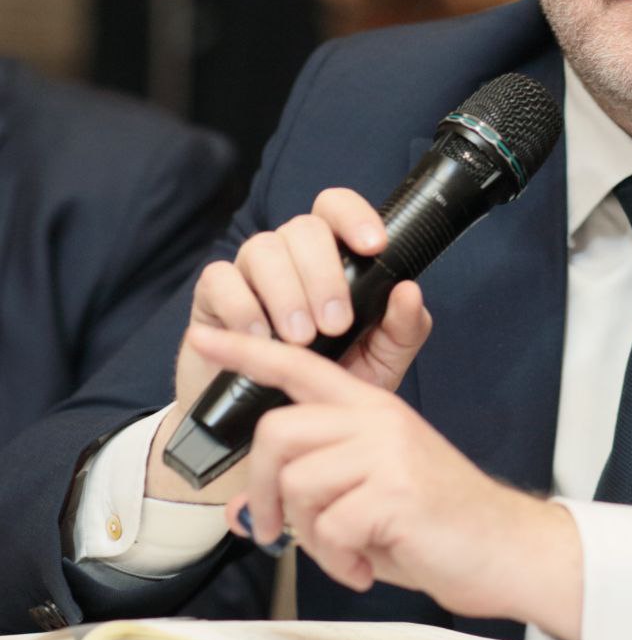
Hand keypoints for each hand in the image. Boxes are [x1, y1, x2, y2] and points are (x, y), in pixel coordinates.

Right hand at [147, 189, 431, 503]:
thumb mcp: (383, 361)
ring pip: (263, 248)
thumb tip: (409, 290)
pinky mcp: (213, 296)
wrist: (278, 430)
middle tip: (336, 325)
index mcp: (335, 254)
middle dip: (324, 275)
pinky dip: (241, 306)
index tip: (374, 246)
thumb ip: (403, 327)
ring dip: (286, 293)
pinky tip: (259, 337)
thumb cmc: (334, 381)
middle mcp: (292, 253)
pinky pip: (220, 278)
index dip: (355, 216)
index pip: (338, 208)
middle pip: (304, 228)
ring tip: (301, 339)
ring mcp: (250, 270)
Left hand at [189, 325, 583, 639]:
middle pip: (277, 432)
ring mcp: (388, 452)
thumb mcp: (366, 494)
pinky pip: (328, 529)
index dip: (247, 353)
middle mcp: (377, 419)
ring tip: (346, 551)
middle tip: (277, 532)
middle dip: (262, 491)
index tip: (206, 339)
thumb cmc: (434, 520)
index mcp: (371, 408)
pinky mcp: (395, 491)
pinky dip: (338, 562)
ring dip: (310, 536)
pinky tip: (365, 565)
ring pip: (298, 485)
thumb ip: (309, 491)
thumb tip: (243, 513)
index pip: (300, 367)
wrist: (502, 546)